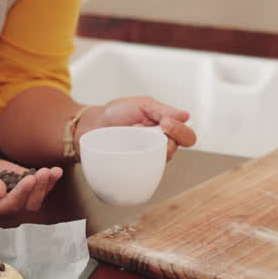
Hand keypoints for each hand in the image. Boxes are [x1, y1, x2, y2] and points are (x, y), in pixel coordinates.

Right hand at [0, 158, 62, 215]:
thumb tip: (0, 190)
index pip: (10, 205)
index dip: (21, 193)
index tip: (29, 179)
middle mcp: (8, 211)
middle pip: (28, 205)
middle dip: (37, 189)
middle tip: (43, 173)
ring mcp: (19, 202)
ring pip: (36, 199)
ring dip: (46, 185)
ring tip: (53, 171)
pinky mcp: (26, 191)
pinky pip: (40, 189)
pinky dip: (49, 181)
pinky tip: (56, 172)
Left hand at [80, 97, 196, 159]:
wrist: (91, 125)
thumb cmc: (116, 114)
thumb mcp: (141, 104)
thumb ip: (162, 110)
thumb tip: (185, 116)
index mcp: (165, 129)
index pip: (186, 136)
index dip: (180, 131)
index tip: (165, 122)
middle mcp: (158, 145)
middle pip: (175, 150)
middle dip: (166, 139)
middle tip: (150, 128)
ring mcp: (146, 158)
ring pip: (159, 162)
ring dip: (148, 148)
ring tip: (131, 135)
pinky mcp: (133, 169)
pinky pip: (142, 173)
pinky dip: (137, 164)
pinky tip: (127, 153)